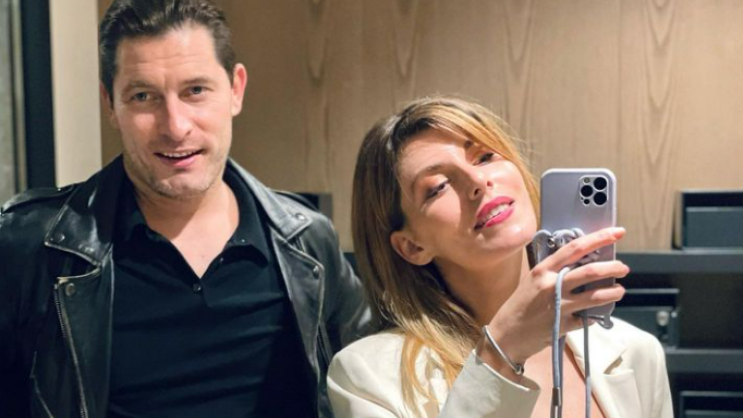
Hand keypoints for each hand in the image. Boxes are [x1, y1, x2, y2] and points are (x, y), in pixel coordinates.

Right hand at [479, 227, 628, 374]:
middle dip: (613, 267)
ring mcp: (559, 306)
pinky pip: (588, 317)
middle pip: (590, 271)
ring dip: (613, 292)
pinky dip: (596, 314)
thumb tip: (582, 262)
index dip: (599, 238)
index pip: (575, 248)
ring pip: (596, 295)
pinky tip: (598, 312)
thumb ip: (554, 271)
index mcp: (543, 270)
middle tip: (623, 268)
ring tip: (619, 290)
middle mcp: (552, 285)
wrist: (507, 335)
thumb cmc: (520, 305)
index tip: (617, 232)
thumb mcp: (533, 281)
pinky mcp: (564, 325)